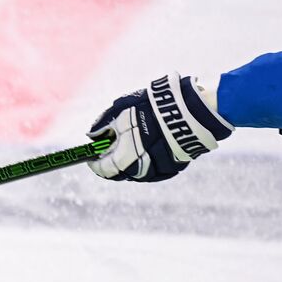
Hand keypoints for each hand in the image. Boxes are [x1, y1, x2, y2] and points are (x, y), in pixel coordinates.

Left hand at [87, 74, 231, 181]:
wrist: (189, 110)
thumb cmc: (151, 108)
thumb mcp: (121, 111)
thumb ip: (103, 125)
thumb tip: (92, 135)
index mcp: (124, 159)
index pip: (103, 169)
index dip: (95, 163)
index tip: (91, 156)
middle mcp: (141, 169)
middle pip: (121, 172)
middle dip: (113, 161)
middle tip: (110, 149)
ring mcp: (160, 169)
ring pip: (139, 171)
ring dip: (131, 161)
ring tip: (131, 144)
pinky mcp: (175, 166)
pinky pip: (157, 169)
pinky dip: (149, 161)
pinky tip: (148, 148)